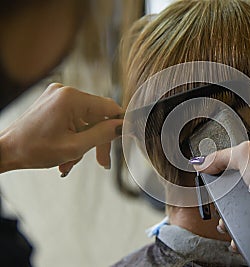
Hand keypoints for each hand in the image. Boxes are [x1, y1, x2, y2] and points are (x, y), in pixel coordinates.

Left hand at [0, 83, 122, 174]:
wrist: (5, 150)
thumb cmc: (32, 149)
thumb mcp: (74, 147)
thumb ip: (102, 135)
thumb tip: (122, 127)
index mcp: (71, 99)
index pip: (108, 107)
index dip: (118, 124)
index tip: (124, 139)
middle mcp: (65, 92)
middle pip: (97, 115)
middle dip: (98, 140)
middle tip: (101, 162)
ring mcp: (58, 96)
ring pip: (86, 120)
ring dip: (84, 141)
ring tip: (71, 161)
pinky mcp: (54, 102)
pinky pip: (75, 118)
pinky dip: (75, 135)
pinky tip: (67, 151)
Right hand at [194, 134, 249, 265]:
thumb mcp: (243, 155)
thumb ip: (220, 157)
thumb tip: (202, 162)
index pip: (243, 146)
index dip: (228, 158)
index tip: (217, 169)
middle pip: (245, 172)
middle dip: (231, 186)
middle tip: (223, 193)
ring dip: (238, 203)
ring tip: (230, 209)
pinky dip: (249, 213)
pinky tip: (244, 216)